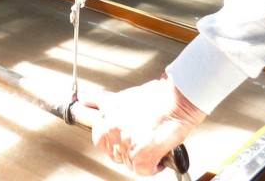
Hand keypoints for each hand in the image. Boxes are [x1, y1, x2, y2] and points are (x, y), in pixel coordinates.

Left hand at [85, 74, 205, 175]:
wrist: (177, 100)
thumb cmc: (160, 94)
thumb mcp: (126, 94)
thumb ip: (107, 103)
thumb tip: (87, 99)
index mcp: (108, 111)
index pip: (99, 136)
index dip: (112, 142)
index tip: (121, 142)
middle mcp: (113, 127)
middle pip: (113, 153)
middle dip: (126, 152)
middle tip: (140, 145)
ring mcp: (126, 142)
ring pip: (128, 163)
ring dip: (140, 159)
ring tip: (152, 148)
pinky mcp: (141, 154)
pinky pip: (142, 170)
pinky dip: (153, 168)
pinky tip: (159, 160)